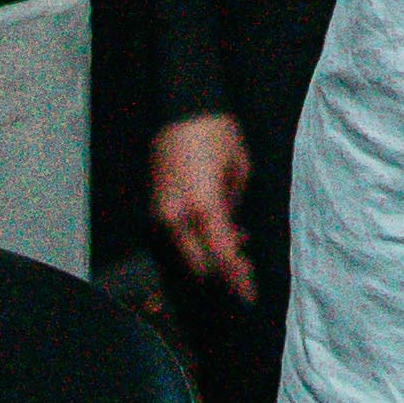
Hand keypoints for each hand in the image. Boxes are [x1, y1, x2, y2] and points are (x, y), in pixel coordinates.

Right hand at [152, 108, 256, 303]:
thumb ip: (233, 209)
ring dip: (208, 256)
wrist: (181, 106)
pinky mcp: (154, 207)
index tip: (249, 296)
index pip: (221, 256)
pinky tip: (215, 230)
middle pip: (199, 265)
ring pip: (185, 253)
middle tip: (245, 272)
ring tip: (236, 244)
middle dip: (222, 272)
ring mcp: (160, 214)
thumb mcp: (239, 169)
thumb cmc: (217, 133)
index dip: (237, 279)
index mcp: (202, 207)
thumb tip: (230, 232)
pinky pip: (175, 237)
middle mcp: (175, 217)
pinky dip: (195, 241)